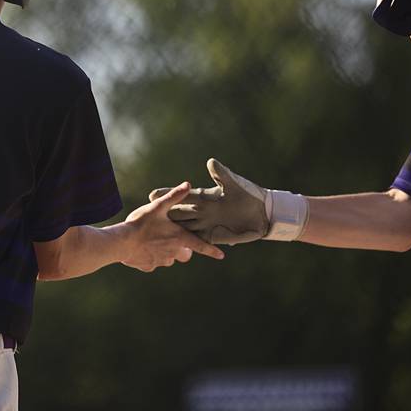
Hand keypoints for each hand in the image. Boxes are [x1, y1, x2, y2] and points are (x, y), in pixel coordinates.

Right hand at [123, 182, 224, 270]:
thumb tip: (188, 184)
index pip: (201, 246)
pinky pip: (153, 263)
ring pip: (169, 259)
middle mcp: (173, 252)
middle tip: (175, 239)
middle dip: (183, 249)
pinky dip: (151, 257)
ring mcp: (160, 261)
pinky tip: (142, 248)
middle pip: (185, 254)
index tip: (221, 256)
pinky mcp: (148, 266)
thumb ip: (174, 196)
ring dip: (166, 252)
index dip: (212, 250)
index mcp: (179, 238)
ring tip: (154, 240)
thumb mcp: (158, 206)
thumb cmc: (141, 223)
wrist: (121, 242)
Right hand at [149, 159, 269, 244]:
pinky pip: (197, 242)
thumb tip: (210, 161)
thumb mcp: (234, 184)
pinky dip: (188, 244)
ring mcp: (207, 225)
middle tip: (147, 218)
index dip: (167, 195)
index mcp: (204, 198)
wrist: (264, 213)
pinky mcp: (214, 237)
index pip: (181, 197)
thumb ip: (221, 174)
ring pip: (185, 229)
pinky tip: (175, 249)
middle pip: (179, 215)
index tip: (151, 195)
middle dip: (165, 217)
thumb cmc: (249, 195)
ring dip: (173, 232)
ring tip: (156, 236)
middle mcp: (202, 212)